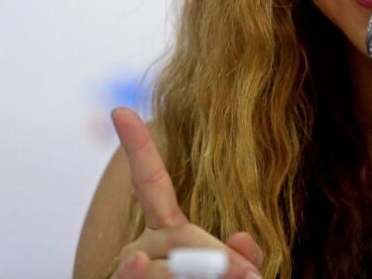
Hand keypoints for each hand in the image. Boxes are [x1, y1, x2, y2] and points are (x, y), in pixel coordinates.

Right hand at [110, 107, 263, 278]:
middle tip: (250, 278)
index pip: (152, 183)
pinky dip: (147, 278)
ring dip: (195, 276)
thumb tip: (243, 237)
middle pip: (178, 236)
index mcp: (165, 233)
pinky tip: (135, 265)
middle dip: (215, 257)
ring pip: (159, 268)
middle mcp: (138, 247)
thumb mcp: (232, 278)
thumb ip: (241, 261)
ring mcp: (122, 270)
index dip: (138, 146)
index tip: (121, 109)